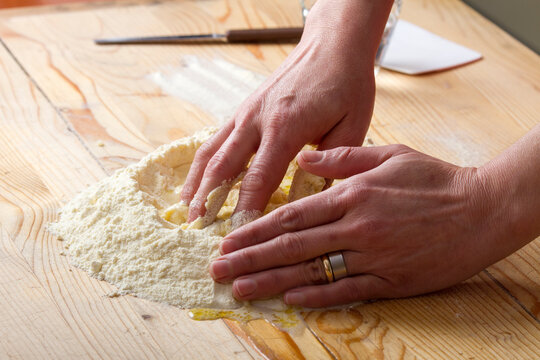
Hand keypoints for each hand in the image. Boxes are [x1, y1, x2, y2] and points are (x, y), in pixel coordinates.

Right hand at [181, 0, 393, 220]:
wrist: (331, 45)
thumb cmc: (347, 85)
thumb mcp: (351, 126)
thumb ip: (329, 164)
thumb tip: (309, 199)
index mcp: (286, 127)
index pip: (260, 179)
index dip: (246, 210)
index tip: (238, 236)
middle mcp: (257, 119)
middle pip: (224, 167)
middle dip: (208, 201)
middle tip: (197, 230)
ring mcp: (245, 112)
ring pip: (211, 152)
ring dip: (197, 183)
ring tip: (187, 211)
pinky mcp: (243, 108)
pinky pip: (214, 139)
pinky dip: (202, 163)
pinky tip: (196, 180)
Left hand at [208, 145, 517, 306]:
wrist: (483, 208)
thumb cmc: (435, 178)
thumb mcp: (389, 154)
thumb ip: (341, 159)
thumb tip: (304, 161)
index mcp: (352, 194)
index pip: (291, 216)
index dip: (255, 230)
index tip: (228, 241)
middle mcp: (356, 226)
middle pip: (291, 245)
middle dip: (250, 258)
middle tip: (218, 270)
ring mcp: (373, 255)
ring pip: (312, 270)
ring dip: (272, 281)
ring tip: (241, 289)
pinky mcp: (392, 279)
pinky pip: (347, 290)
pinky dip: (317, 296)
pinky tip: (290, 299)